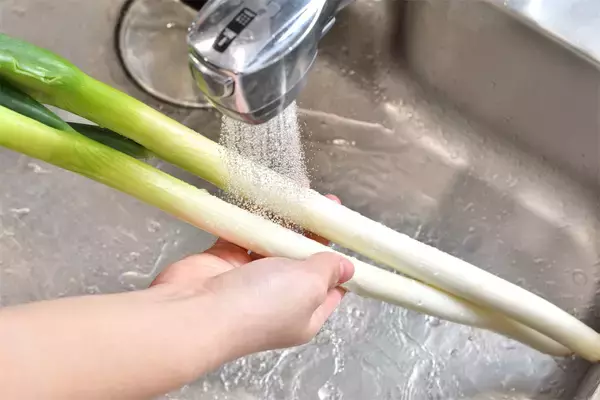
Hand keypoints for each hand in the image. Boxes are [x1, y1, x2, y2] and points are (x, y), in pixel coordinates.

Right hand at [150, 195, 353, 354]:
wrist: (196, 311)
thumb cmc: (263, 304)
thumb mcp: (309, 287)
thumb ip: (327, 270)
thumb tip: (348, 268)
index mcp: (305, 315)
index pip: (331, 289)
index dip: (341, 263)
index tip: (348, 233)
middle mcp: (280, 300)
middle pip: (303, 262)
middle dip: (315, 234)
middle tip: (326, 203)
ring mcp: (250, 279)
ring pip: (275, 245)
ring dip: (287, 222)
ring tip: (302, 192)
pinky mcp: (225, 259)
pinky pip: (246, 234)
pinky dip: (256, 218)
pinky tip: (269, 197)